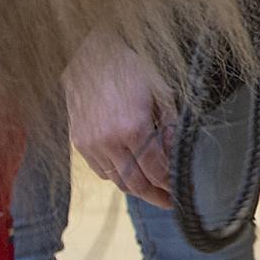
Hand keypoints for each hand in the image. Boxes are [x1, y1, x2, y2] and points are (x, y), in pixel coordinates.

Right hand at [63, 32, 174, 208]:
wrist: (91, 57)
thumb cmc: (132, 70)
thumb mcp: (162, 93)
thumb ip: (170, 127)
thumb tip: (173, 154)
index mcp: (133, 128)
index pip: (156, 171)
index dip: (170, 185)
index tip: (181, 191)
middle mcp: (109, 141)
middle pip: (136, 184)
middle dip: (156, 197)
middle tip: (170, 203)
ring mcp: (91, 143)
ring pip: (117, 181)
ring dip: (136, 188)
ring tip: (153, 189)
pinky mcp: (78, 142)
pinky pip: (100, 170)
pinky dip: (117, 176)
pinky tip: (130, 172)